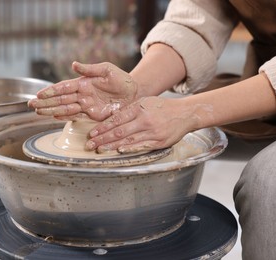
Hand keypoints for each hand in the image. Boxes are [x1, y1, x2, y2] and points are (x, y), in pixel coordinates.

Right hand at [28, 61, 137, 120]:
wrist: (134, 93)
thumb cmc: (121, 79)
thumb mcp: (107, 70)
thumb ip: (90, 69)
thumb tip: (73, 64)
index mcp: (83, 82)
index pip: (63, 87)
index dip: (51, 91)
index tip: (39, 94)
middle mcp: (81, 94)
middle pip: (60, 99)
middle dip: (45, 102)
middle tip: (31, 105)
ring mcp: (86, 105)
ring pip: (64, 108)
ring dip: (51, 110)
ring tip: (37, 112)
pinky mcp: (92, 115)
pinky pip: (76, 116)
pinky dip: (64, 117)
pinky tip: (54, 117)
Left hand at [85, 96, 199, 152]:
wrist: (185, 113)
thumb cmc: (162, 107)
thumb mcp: (145, 102)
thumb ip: (129, 110)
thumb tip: (111, 117)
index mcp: (139, 109)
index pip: (116, 119)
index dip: (103, 128)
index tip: (92, 133)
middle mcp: (145, 120)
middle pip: (119, 132)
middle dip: (102, 139)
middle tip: (90, 145)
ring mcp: (152, 132)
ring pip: (128, 141)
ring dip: (112, 146)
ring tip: (100, 150)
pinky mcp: (159, 142)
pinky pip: (141, 146)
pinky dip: (129, 149)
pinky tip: (119, 151)